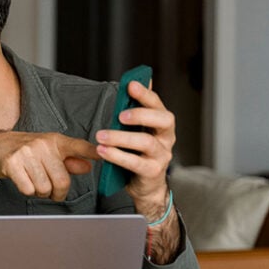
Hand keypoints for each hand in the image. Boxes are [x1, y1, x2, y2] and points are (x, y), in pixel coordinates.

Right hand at [0, 131, 98, 201]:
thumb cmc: (26, 151)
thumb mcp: (49, 152)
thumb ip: (69, 160)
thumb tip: (88, 166)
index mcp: (55, 141)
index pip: (80, 146)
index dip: (93, 151)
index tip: (105, 152)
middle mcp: (42, 144)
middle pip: (62, 181)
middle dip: (57, 192)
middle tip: (50, 189)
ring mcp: (27, 153)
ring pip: (45, 188)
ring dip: (40, 192)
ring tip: (33, 181)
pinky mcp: (12, 163)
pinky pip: (28, 189)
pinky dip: (27, 191)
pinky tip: (23, 181)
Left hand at [94, 80, 173, 207]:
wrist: (146, 185)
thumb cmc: (140, 154)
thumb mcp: (138, 130)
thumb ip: (136, 109)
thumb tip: (136, 82)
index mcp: (163, 125)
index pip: (158, 105)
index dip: (146, 94)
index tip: (131, 85)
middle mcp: (166, 138)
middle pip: (163, 120)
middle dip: (141, 114)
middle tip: (120, 116)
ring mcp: (162, 156)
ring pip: (146, 142)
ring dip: (121, 137)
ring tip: (101, 136)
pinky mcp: (152, 172)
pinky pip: (135, 163)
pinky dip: (117, 156)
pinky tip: (103, 151)